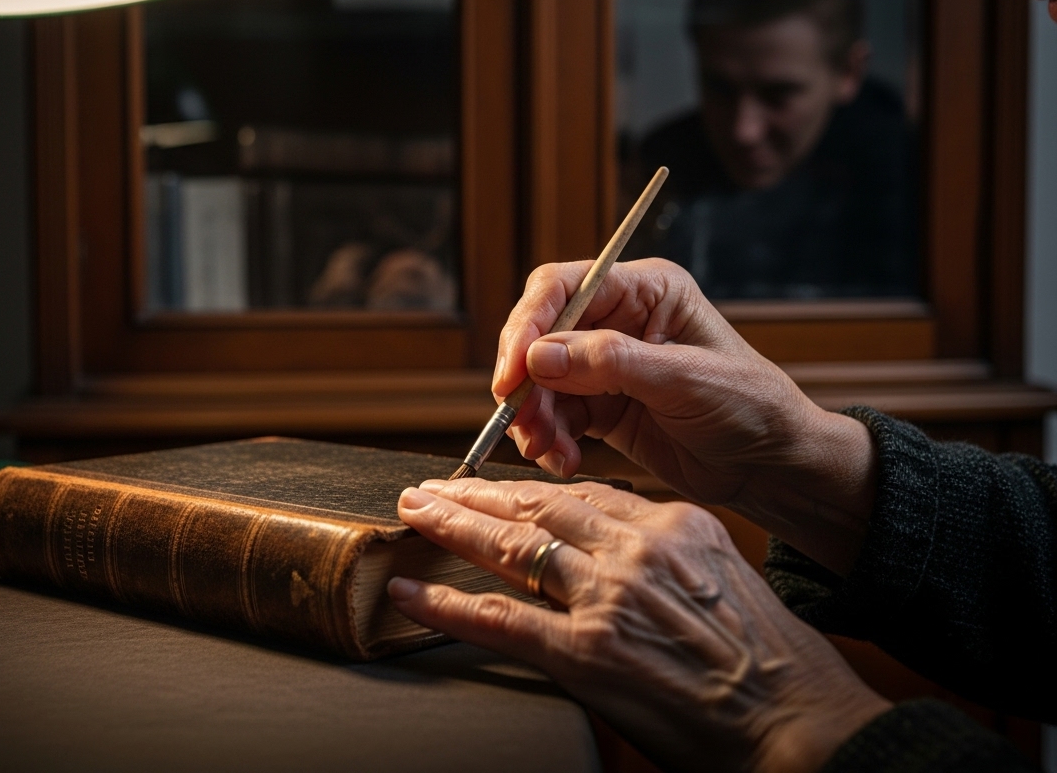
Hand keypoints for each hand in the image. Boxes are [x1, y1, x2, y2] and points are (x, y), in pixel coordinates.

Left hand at [391, 478, 889, 771]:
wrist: (802, 723)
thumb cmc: (777, 662)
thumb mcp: (726, 579)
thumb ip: (669, 554)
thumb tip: (619, 546)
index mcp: (674, 524)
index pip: (584, 494)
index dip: (528, 490)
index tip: (496, 488)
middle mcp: (637, 549)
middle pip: (538, 506)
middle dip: (476, 493)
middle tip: (432, 487)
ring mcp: (609, 598)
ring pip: (512, 548)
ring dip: (452, 527)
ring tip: (414, 513)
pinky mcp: (587, 654)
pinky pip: (500, 620)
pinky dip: (445, 604)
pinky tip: (408, 592)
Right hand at [495, 259, 876, 573]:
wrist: (772, 467)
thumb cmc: (751, 408)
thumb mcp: (685, 379)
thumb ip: (611, 362)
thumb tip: (539, 356)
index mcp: (644, 290)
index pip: (562, 287)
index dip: (529, 324)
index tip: (513, 371)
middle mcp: (618, 320)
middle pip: (540, 336)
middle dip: (525, 381)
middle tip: (520, 420)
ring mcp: (605, 366)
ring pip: (540, 381)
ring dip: (535, 417)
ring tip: (547, 450)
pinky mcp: (601, 407)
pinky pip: (555, 416)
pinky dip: (550, 440)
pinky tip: (565, 460)